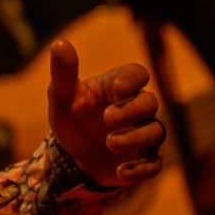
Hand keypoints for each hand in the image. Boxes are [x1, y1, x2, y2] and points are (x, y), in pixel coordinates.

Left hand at [46, 39, 164, 186]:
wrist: (72, 156)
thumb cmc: (71, 119)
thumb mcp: (61, 98)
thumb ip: (63, 73)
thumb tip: (59, 43)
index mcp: (117, 88)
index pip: (137, 74)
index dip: (132, 79)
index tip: (118, 88)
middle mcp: (135, 109)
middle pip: (149, 103)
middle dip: (131, 110)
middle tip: (108, 118)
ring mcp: (142, 134)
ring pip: (155, 132)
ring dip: (135, 138)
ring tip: (110, 143)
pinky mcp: (143, 159)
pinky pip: (155, 164)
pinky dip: (141, 168)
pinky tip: (122, 171)